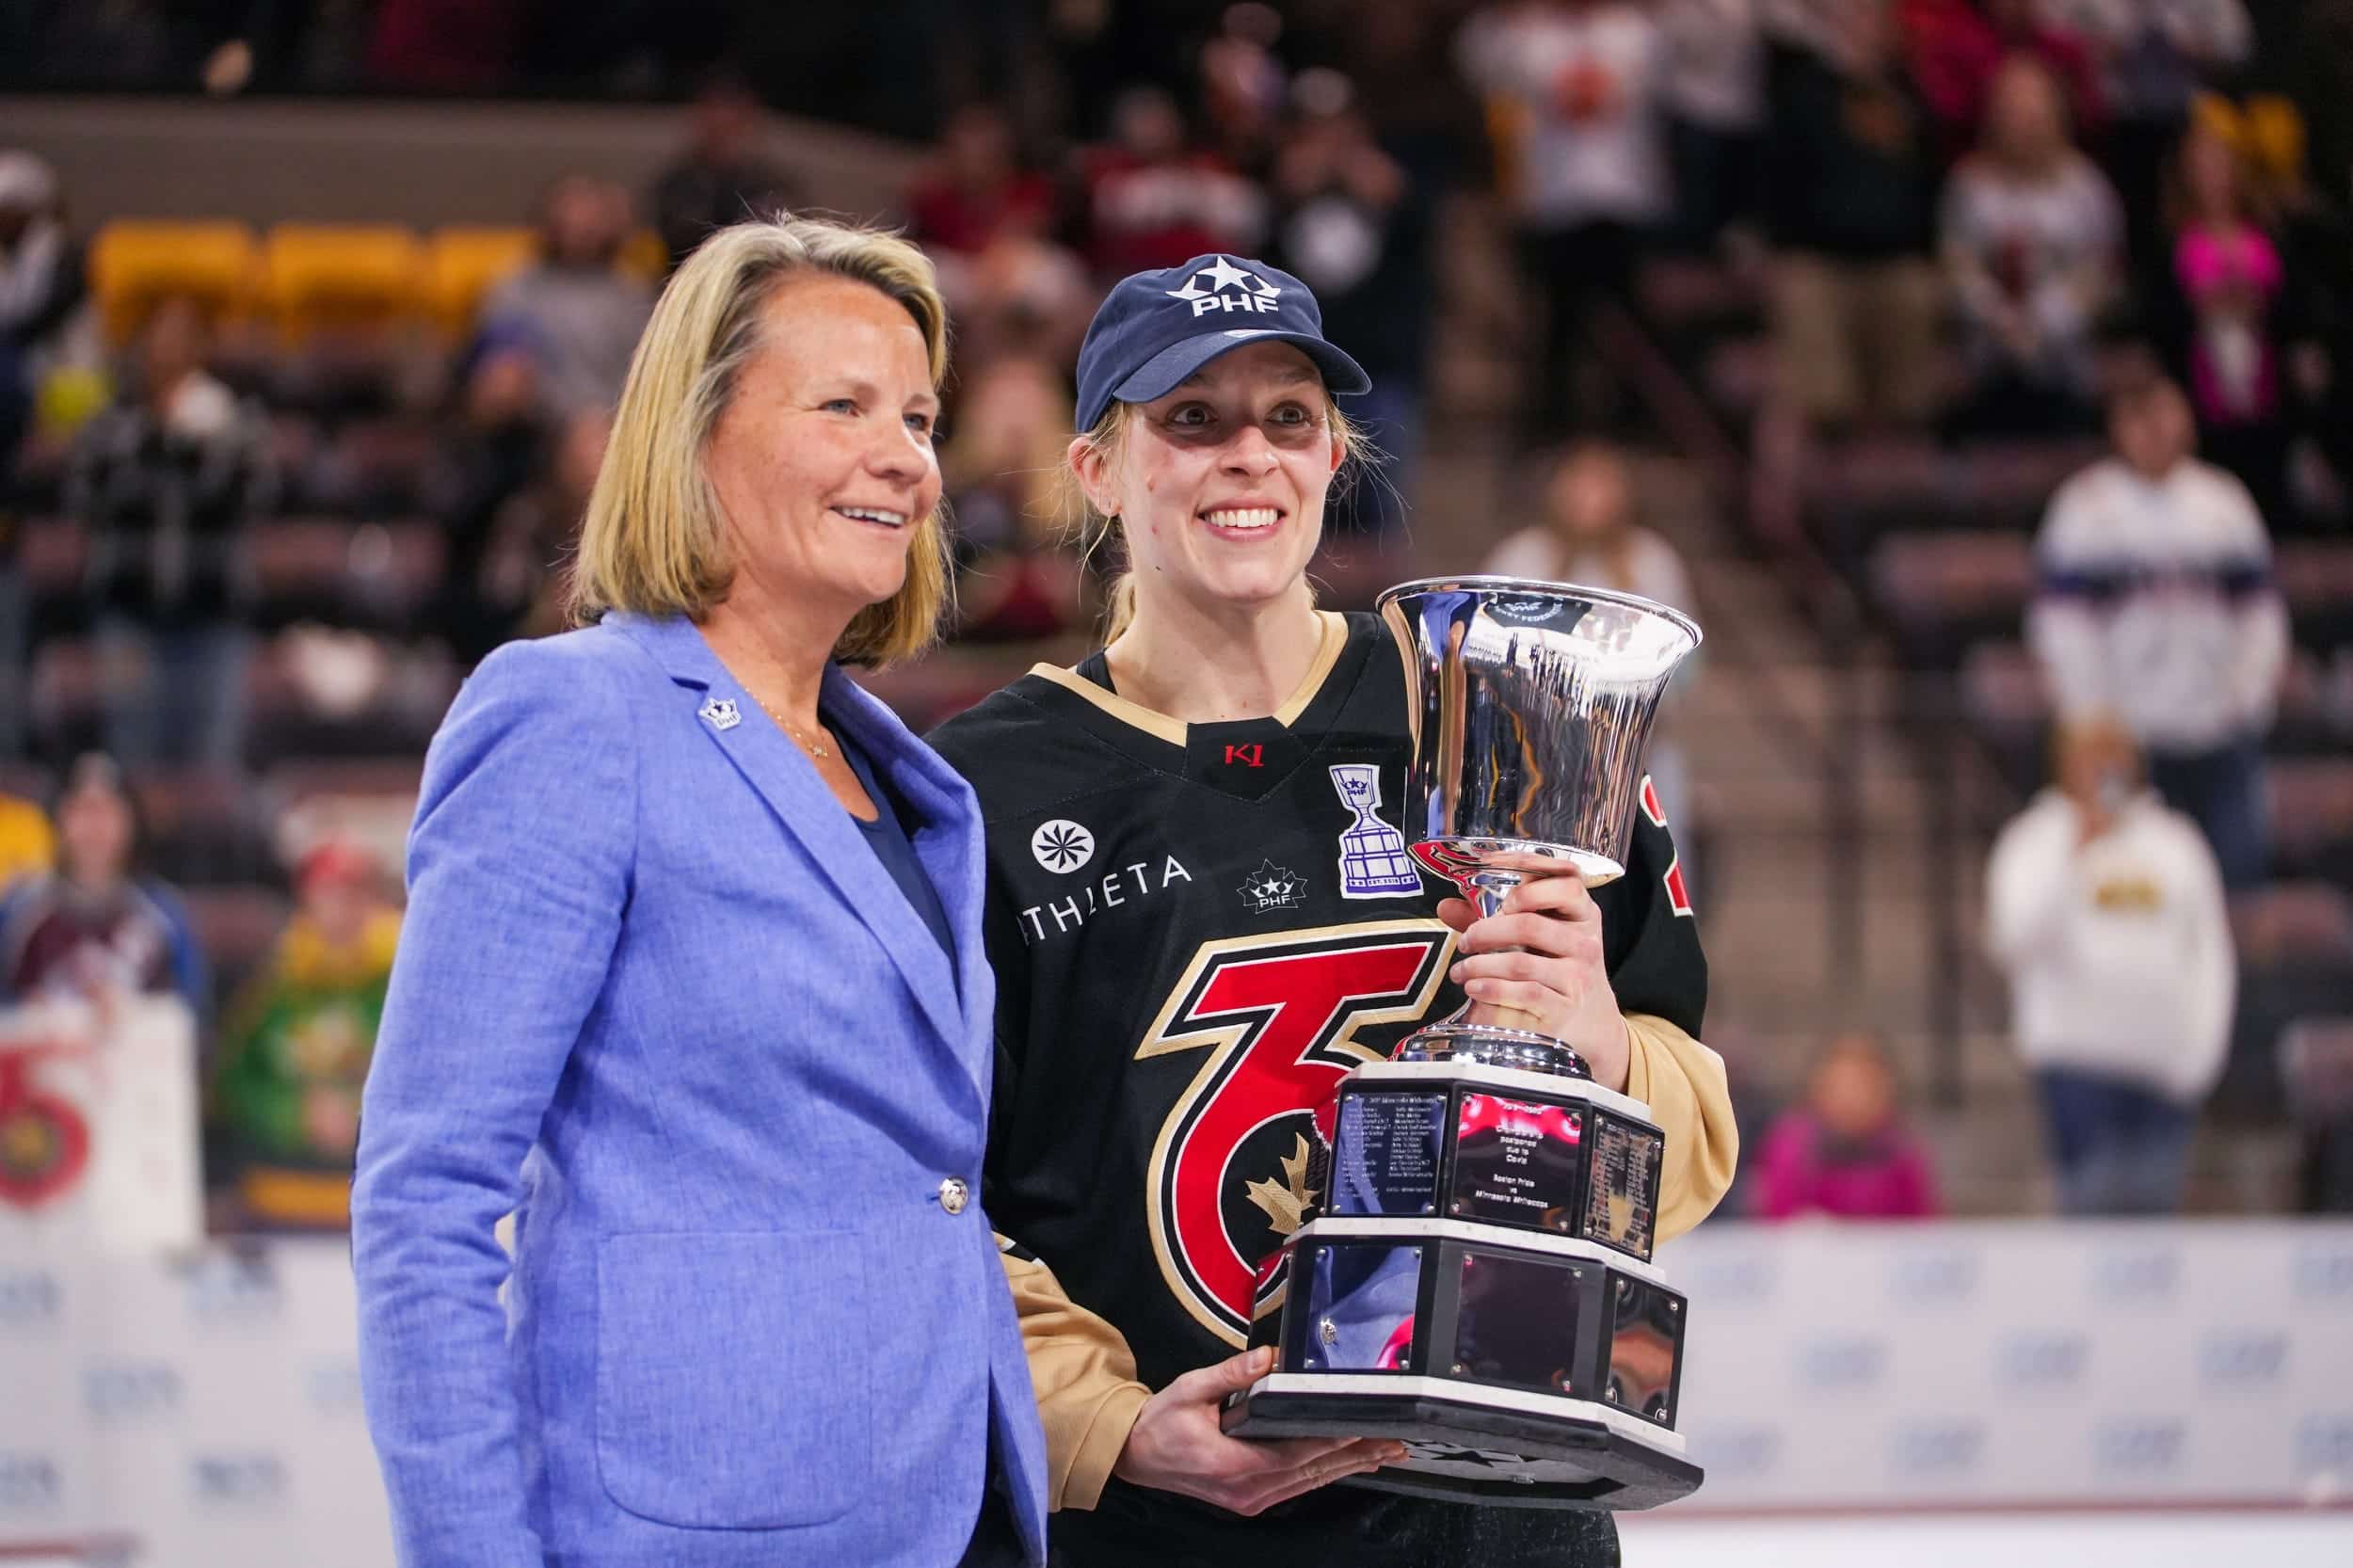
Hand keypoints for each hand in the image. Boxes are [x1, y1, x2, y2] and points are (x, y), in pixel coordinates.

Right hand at [1112, 1347, 1405, 1515]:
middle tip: (1393, 1442)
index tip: (1365, 1427)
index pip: (1297, 1452)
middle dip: (1357, 1454)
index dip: (1334, 1441)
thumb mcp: (1190, 1389)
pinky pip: (1297, 1486)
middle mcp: (1248, 1489)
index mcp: (1234, 1465)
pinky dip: (1325, 1473)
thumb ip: (1231, 1373)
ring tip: (1383, 1453)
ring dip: (1348, 1466)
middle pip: (1314, 1471)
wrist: (1133, 1456)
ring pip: (1311, 1482)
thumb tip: (1268, 1356)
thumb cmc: (1158, 1424)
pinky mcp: (1250, 1497)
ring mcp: (1251, 1498)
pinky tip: (1346, 1465)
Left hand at [1436, 852, 1631, 1090]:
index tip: (1490, 865)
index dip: (1528, 866)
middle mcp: (1585, 941)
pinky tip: (1473, 987)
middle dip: (1486, 930)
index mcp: (1582, 913)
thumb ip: (1494, 919)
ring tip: (1460, 970)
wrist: (1590, 1021)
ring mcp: (1578, 976)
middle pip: (1529, 923)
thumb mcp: (1539, 939)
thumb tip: (1446, 905)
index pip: (1566, 877)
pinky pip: (1522, 992)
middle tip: (1466, 940)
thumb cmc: (1557, 969)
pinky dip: (1490, 989)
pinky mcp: (1565, 1006)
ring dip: (1480, 964)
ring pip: (1520, 962)